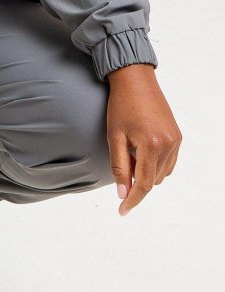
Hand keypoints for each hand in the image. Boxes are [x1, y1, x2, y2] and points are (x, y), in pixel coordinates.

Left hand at [105, 64, 181, 216]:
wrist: (135, 79)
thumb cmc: (121, 106)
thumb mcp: (114, 136)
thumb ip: (119, 166)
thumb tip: (123, 193)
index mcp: (151, 145)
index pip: (144, 184)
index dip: (132, 200)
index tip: (122, 211)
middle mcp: (168, 145)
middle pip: (153, 180)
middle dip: (137, 180)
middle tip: (122, 163)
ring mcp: (176, 141)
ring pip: (162, 173)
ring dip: (147, 172)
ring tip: (131, 151)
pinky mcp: (178, 136)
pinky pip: (169, 162)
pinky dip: (156, 164)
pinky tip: (142, 152)